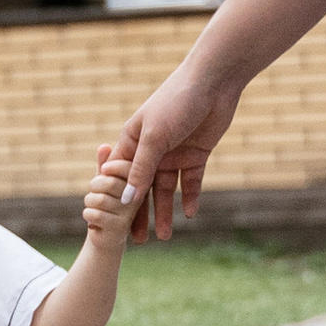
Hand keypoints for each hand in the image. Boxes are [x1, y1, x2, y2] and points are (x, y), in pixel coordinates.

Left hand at [79, 151, 140, 251]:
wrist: (106, 237)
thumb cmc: (106, 203)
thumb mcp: (104, 181)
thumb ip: (104, 164)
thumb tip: (103, 147)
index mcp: (137, 182)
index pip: (125, 168)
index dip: (110, 169)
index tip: (103, 170)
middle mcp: (138, 196)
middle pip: (110, 183)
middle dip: (94, 186)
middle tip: (94, 191)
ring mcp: (130, 212)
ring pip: (99, 199)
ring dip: (89, 203)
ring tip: (94, 208)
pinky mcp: (120, 227)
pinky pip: (95, 214)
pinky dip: (88, 215)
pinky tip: (93, 221)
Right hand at [108, 52, 243, 245]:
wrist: (214, 82)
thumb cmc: (176, 101)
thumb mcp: (155, 137)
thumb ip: (141, 169)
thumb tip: (126, 200)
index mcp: (133, 142)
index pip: (119, 178)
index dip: (115, 202)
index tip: (111, 226)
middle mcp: (151, 150)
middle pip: (142, 189)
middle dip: (139, 215)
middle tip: (137, 242)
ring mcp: (174, 153)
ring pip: (166, 190)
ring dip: (165, 211)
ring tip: (164, 237)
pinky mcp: (196, 155)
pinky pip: (191, 182)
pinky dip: (189, 197)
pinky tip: (188, 215)